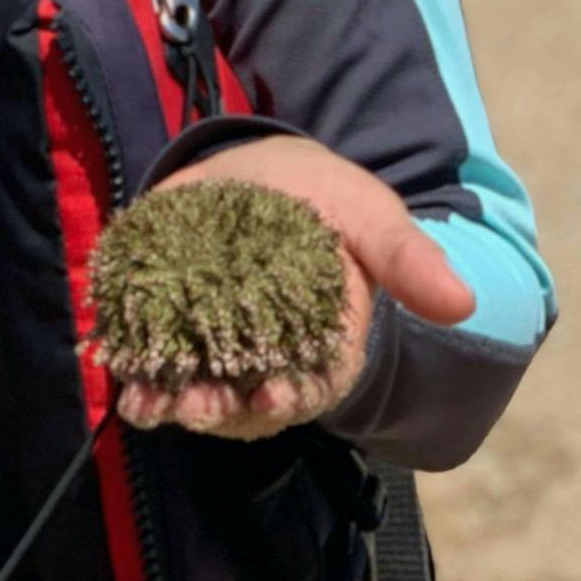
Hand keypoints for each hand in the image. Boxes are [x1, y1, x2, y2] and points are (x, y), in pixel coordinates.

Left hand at [112, 136, 474, 441]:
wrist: (263, 169)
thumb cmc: (328, 199)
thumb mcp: (371, 216)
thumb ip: (407, 259)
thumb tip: (461, 303)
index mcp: (324, 345)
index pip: (311, 387)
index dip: (292, 398)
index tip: (273, 398)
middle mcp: (267, 360)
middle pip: (244, 404)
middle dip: (219, 411)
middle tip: (197, 407)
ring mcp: (214, 348)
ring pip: (193, 392)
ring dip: (168, 404)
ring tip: (148, 406)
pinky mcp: (169, 324)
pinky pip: (150, 360)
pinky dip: (133, 372)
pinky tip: (120, 377)